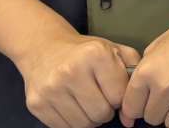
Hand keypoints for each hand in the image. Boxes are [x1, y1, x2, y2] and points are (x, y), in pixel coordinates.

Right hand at [13, 31, 138, 127]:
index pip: (119, 96)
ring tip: (86, 102)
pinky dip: (72, 121)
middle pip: (101, 113)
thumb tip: (129, 116)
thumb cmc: (84, 52)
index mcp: (95, 54)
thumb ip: (132, 74)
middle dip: (105, 109)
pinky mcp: (36, 104)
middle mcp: (71, 71)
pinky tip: (71, 105)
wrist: (43, 48)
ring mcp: (51, 89)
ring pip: (83, 125)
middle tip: (99, 98)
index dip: (119, 97)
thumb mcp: (113, 50)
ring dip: (89, 118)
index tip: (112, 89)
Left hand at [120, 0, 168, 125]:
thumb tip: (136, 97)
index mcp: (148, 71)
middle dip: (158, 109)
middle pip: (152, 118)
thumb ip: (144, 73)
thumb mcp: (158, 46)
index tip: (142, 106)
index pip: (131, 108)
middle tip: (168, 96)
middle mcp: (166, 85)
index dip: (136, 108)